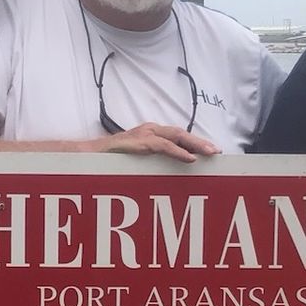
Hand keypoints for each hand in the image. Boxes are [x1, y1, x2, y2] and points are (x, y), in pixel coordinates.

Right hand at [92, 123, 218, 162]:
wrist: (87, 155)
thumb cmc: (111, 159)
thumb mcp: (136, 160)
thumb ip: (152, 162)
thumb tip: (168, 174)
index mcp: (151, 134)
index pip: (179, 137)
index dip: (196, 143)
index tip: (212, 152)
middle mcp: (150, 130)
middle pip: (182, 134)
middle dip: (201, 142)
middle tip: (218, 152)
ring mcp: (144, 134)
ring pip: (176, 137)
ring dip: (195, 145)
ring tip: (211, 153)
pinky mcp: (138, 142)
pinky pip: (162, 146)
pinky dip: (178, 151)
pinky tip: (190, 158)